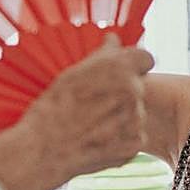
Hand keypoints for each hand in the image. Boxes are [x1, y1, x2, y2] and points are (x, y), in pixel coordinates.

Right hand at [19, 34, 153, 179]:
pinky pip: (135, 136)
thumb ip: (101, 56)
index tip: (122, 72)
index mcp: (119, 68)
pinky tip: (99, 139)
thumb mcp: (73, 73)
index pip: (145, 58)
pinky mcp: (134, 144)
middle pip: (138, 87)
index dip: (134, 65)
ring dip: (121, 117)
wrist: (44, 149)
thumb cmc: (53, 109)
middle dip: (122, 93)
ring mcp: (136, 119)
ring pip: (136, 113)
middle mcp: (133, 91)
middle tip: (96, 103)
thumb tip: (113, 40)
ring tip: (93, 123)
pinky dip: (121, 139)